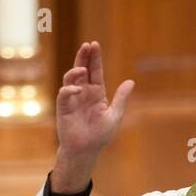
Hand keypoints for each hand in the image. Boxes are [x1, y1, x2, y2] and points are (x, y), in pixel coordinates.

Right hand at [53, 41, 133, 191]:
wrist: (86, 151)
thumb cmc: (100, 136)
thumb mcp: (114, 115)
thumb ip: (121, 99)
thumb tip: (131, 82)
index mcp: (96, 93)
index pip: (95, 72)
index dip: (95, 59)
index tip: (94, 45)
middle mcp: (83, 93)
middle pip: (82, 70)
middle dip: (83, 57)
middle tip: (87, 45)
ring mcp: (72, 100)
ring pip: (70, 79)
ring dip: (75, 71)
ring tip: (82, 69)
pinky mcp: (64, 108)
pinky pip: (64, 94)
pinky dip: (69, 90)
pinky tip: (77, 89)